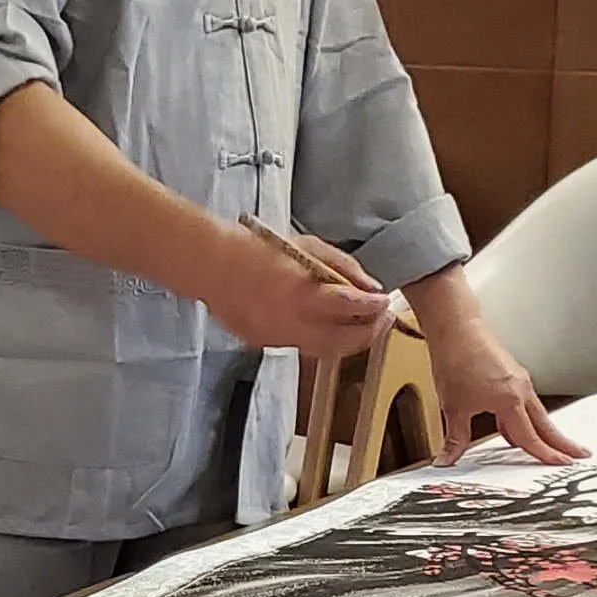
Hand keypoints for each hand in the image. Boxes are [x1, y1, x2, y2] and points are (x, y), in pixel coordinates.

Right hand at [199, 225, 390, 356]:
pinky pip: (302, 346)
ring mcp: (277, 337)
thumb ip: (341, 266)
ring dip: (349, 341)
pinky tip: (330, 326)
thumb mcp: (305, 246)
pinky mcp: (265, 343)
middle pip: (343, 340)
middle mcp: (291, 322)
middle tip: (383, 320)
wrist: (210, 264)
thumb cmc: (257, 248)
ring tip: (363, 326)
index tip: (385, 303)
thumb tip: (370, 287)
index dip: (372, 308)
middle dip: (369, 332)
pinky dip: (322, 339)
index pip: (349, 307)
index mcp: (301, 293)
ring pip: (325, 350)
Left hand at [421, 315, 587, 466]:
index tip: (562, 464)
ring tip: (554, 446)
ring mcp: (519, 381)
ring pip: (537, 413)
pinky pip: (526, 402)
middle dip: (563, 443)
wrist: (456, 330)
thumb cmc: (456, 360)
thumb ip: (455, 438)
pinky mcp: (513, 375)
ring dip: (546, 431)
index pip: (530, 437)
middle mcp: (520, 389)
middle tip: (579, 455)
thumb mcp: (453, 407)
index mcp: (510, 400)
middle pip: (545, 424)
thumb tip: (448, 458)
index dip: (546, 454)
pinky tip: (516, 426)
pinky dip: (526, 417)